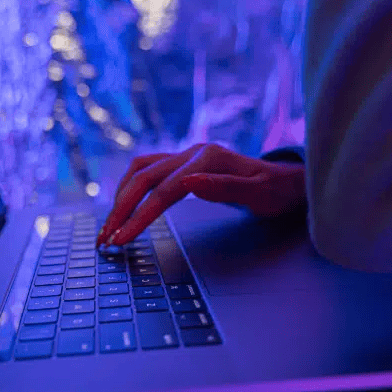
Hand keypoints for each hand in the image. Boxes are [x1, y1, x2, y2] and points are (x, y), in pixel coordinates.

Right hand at [97, 143, 306, 245]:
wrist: (287, 180)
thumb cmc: (277, 192)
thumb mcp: (259, 194)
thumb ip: (224, 188)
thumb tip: (188, 183)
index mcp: (208, 159)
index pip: (163, 191)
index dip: (139, 216)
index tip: (121, 239)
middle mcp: (192, 153)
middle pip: (143, 178)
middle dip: (120, 209)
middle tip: (104, 239)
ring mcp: (186, 155)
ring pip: (140, 170)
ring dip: (120, 197)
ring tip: (108, 225)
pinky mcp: (183, 162)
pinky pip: (147, 169)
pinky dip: (130, 186)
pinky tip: (123, 204)